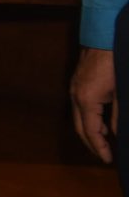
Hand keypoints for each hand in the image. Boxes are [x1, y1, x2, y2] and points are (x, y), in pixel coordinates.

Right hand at [72, 46, 117, 163]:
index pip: (91, 131)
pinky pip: (80, 108)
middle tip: (105, 156)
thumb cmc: (114, 62)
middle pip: (80, 128)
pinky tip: (101, 123)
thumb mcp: (121, 92)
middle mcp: (76, 96)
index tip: (108, 160)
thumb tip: (119, 134)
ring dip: (90, 132)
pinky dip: (89, 120)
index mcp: (87, 100)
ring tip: (104, 143)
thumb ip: (118, 115)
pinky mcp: (77, 83)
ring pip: (78, 118)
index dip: (100, 147)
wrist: (103, 36)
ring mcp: (74, 89)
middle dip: (92, 144)